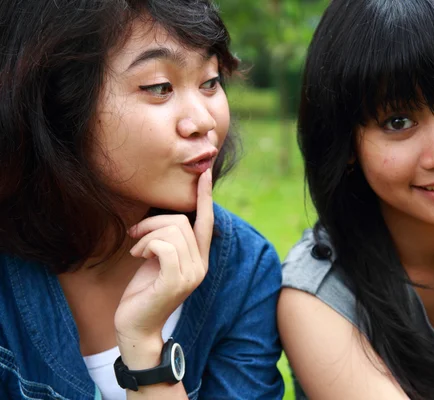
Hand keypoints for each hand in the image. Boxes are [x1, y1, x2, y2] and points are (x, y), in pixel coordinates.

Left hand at [114, 169, 212, 367]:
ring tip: (137, 250)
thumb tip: (166, 217)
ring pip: (172, 230)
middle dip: (153, 222)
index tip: (205, 173)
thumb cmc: (144, 291)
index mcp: (200, 259)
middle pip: (182, 221)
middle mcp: (201, 265)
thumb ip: (169, 241)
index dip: (205, 196)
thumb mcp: (159, 260)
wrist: (136, 326)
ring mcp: (191, 274)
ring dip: (146, 235)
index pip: (207, 222)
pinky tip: (138, 256)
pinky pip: (163, 245)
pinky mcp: (175, 281)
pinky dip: (146, 244)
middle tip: (135, 235)